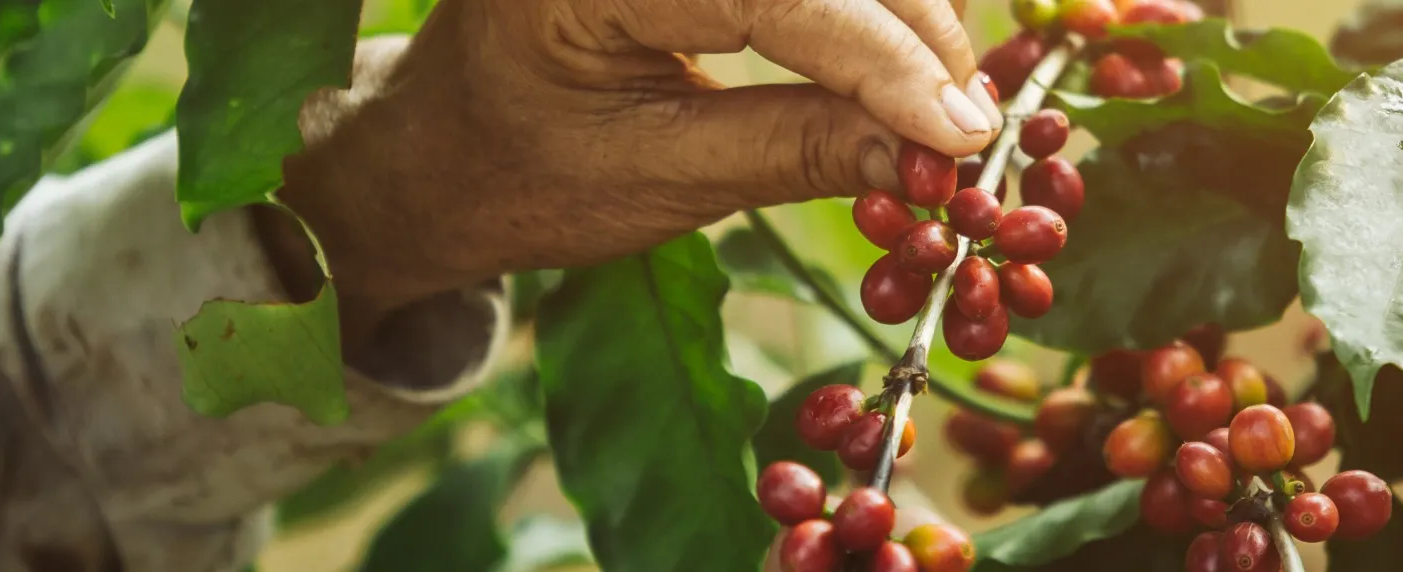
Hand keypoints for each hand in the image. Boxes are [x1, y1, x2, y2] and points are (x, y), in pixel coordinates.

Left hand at [278, 0, 996, 336]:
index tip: (963, 135)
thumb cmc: (517, 176)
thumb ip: (792, 151)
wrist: (434, 149)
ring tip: (940, 103)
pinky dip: (864, 5)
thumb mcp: (651, 181)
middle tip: (968, 130)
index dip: (885, 61)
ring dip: (904, 10)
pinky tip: (900, 57)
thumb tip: (932, 155)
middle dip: (913, 30)